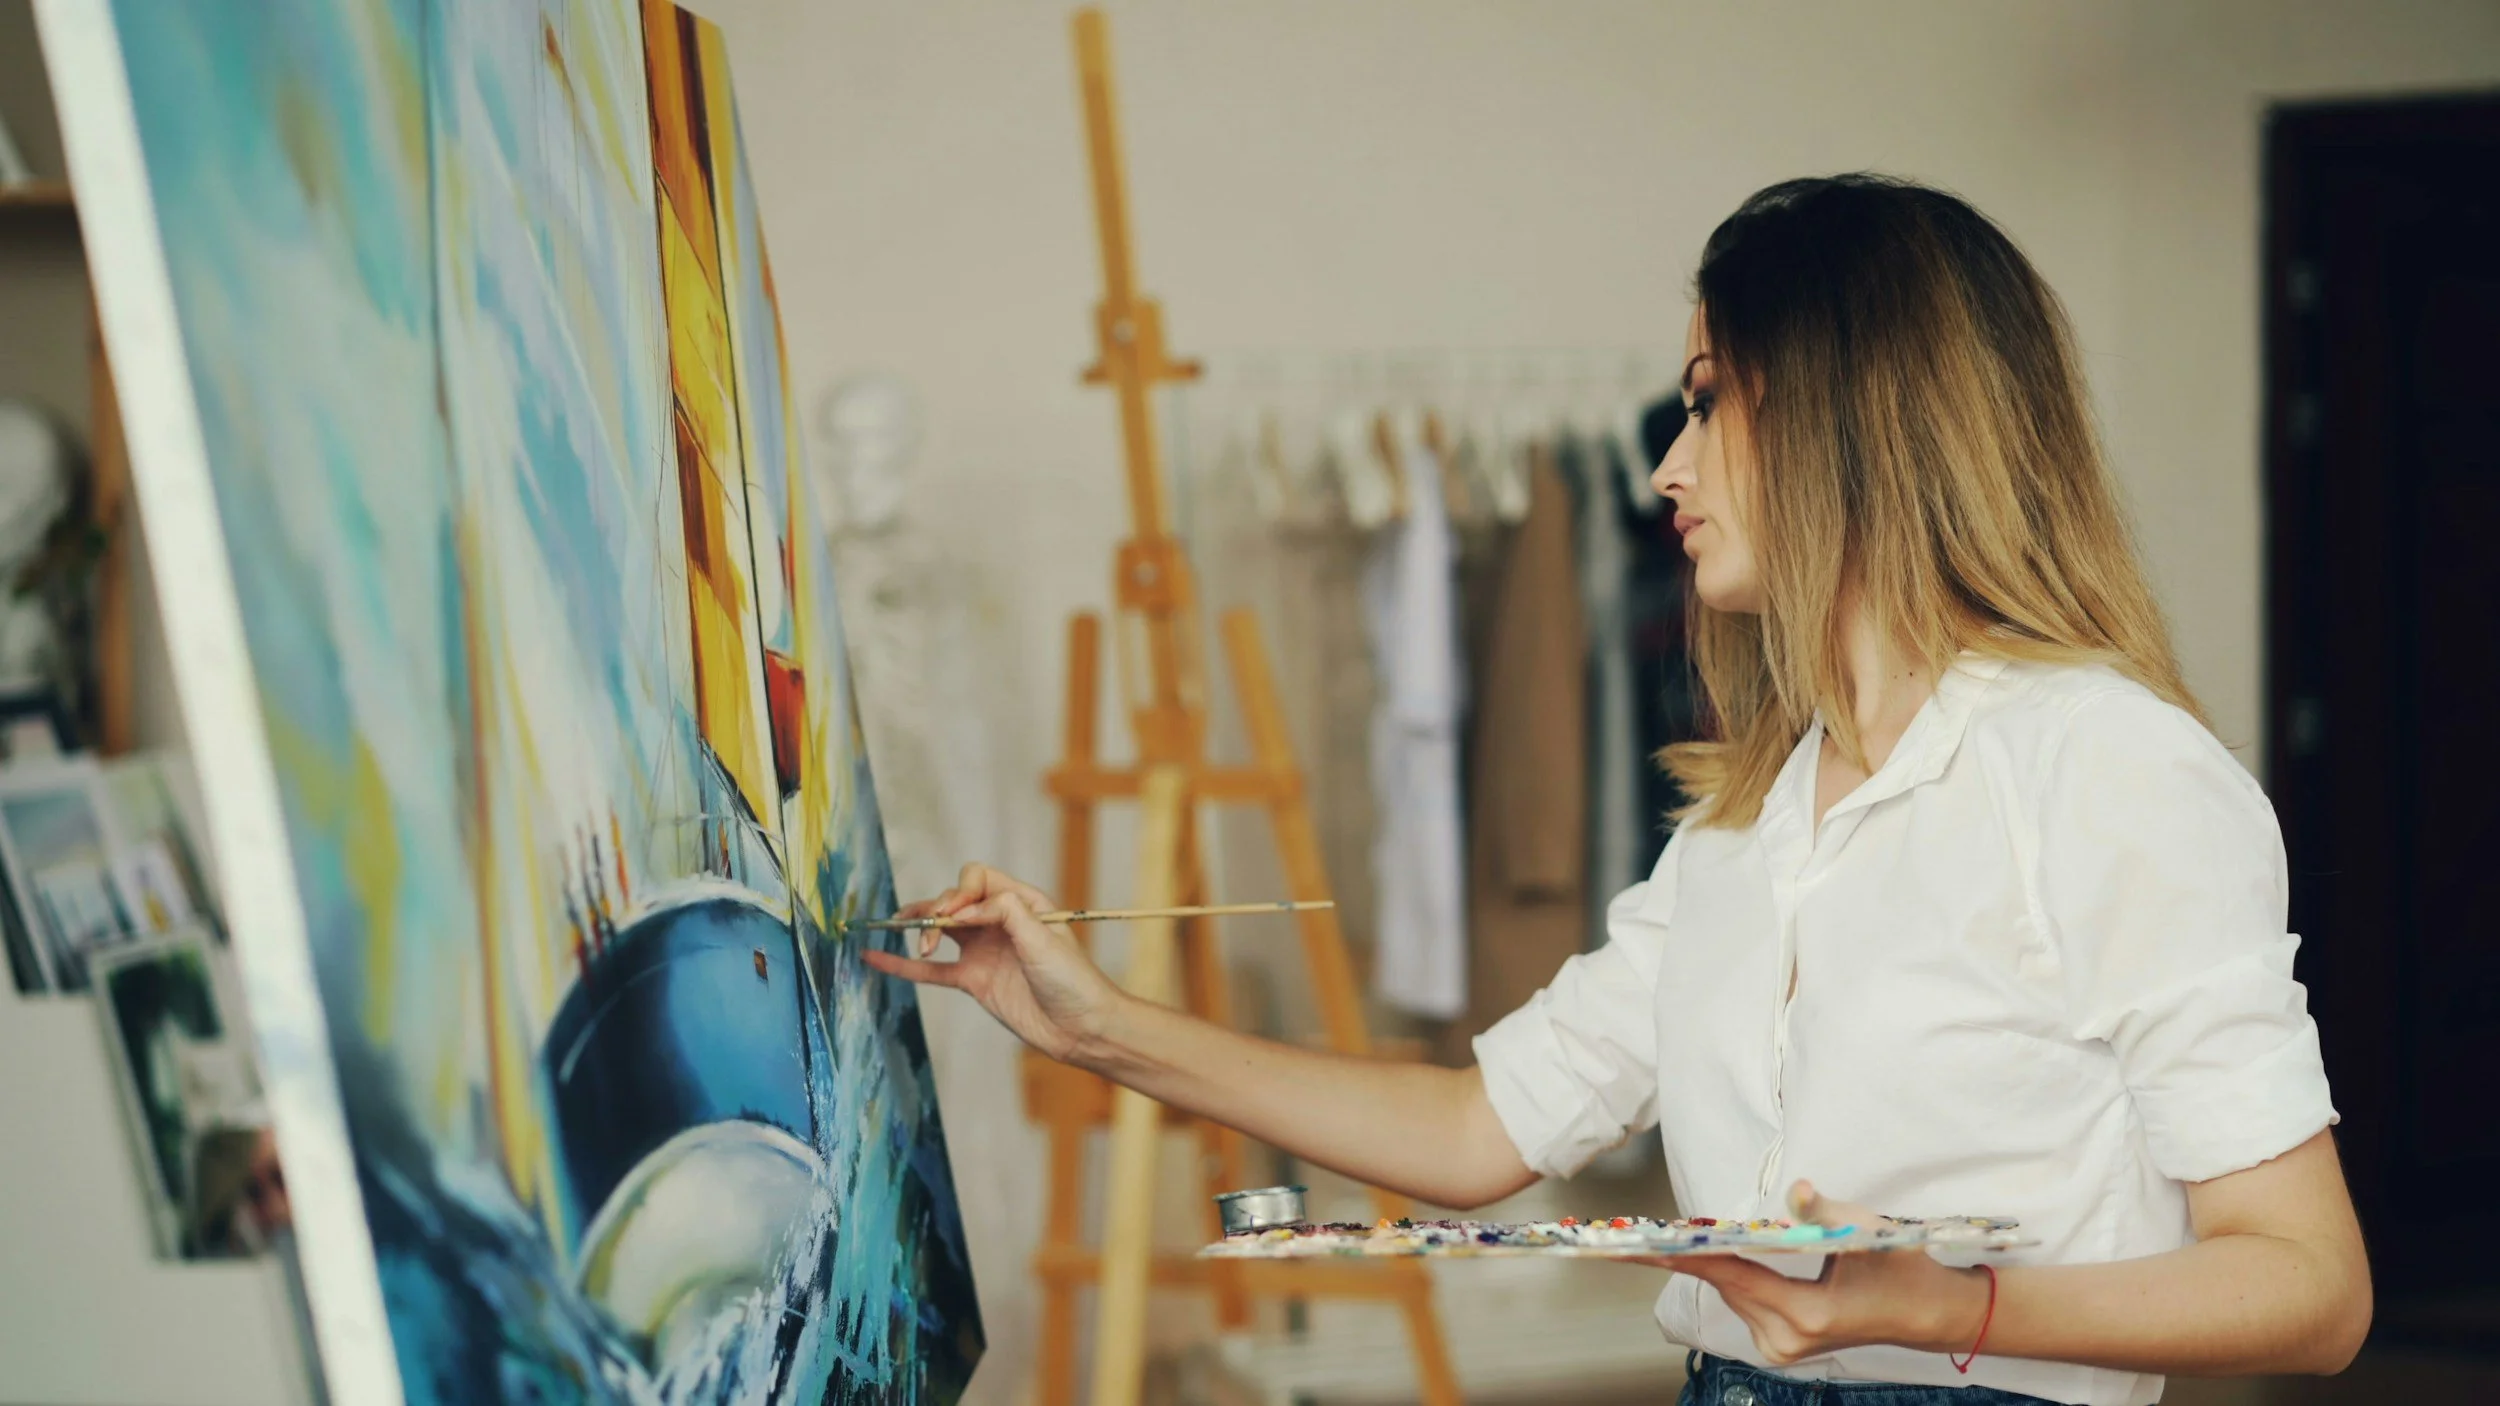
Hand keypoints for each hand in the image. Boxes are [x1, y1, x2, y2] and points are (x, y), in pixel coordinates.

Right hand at [861, 863, 1126, 1063]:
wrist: (1081, 1028)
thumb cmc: (1073, 980)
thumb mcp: (1044, 938)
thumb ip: (1006, 913)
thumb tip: (966, 908)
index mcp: (1022, 902)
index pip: (978, 880)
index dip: (960, 892)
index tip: (955, 916)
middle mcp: (1000, 922)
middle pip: (954, 900)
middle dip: (936, 908)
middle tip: (928, 928)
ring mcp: (984, 951)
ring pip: (939, 930)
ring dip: (917, 927)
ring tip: (895, 929)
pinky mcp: (973, 981)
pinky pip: (931, 969)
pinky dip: (904, 964)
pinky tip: (875, 957)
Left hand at [1642, 1181, 1992, 1366]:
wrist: (1924, 1312)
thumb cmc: (1897, 1266)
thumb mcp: (1867, 1231)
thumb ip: (1824, 1211)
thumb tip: (1797, 1189)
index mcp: (1807, 1314)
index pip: (1733, 1277)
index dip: (1684, 1257)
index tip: (1639, 1246)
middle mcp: (1787, 1339)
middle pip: (1726, 1285)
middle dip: (1690, 1255)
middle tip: (1633, 1235)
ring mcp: (1783, 1349)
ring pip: (1734, 1294)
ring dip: (1717, 1264)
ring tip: (1675, 1239)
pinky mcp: (1781, 1348)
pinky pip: (1745, 1303)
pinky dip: (1735, 1278)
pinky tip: (1725, 1256)